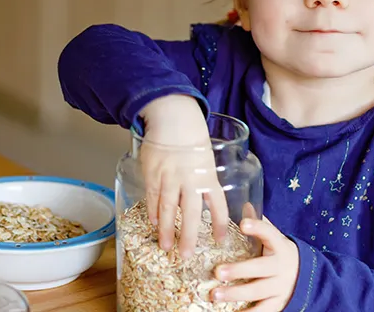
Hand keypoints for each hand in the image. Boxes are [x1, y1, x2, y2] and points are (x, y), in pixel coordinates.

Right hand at [138, 95, 229, 257]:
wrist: (172, 117)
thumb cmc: (191, 138)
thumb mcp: (206, 158)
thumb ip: (205, 180)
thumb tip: (205, 203)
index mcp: (208, 175)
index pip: (218, 204)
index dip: (220, 224)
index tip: (220, 240)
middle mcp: (191, 178)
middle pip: (191, 213)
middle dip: (188, 236)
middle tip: (186, 254)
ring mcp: (170, 176)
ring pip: (168, 208)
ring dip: (166, 229)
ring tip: (165, 246)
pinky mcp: (153, 172)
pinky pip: (153, 196)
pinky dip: (153, 211)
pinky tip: (153, 222)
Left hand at [213, 217, 299, 311]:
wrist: (306, 277)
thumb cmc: (279, 254)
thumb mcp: (274, 238)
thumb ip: (260, 224)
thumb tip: (244, 204)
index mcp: (279, 246)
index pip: (269, 234)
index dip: (257, 228)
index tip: (242, 224)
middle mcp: (281, 267)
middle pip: (259, 268)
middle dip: (238, 270)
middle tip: (218, 272)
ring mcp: (280, 287)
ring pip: (257, 291)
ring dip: (235, 294)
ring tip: (214, 295)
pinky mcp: (278, 303)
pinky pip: (263, 310)